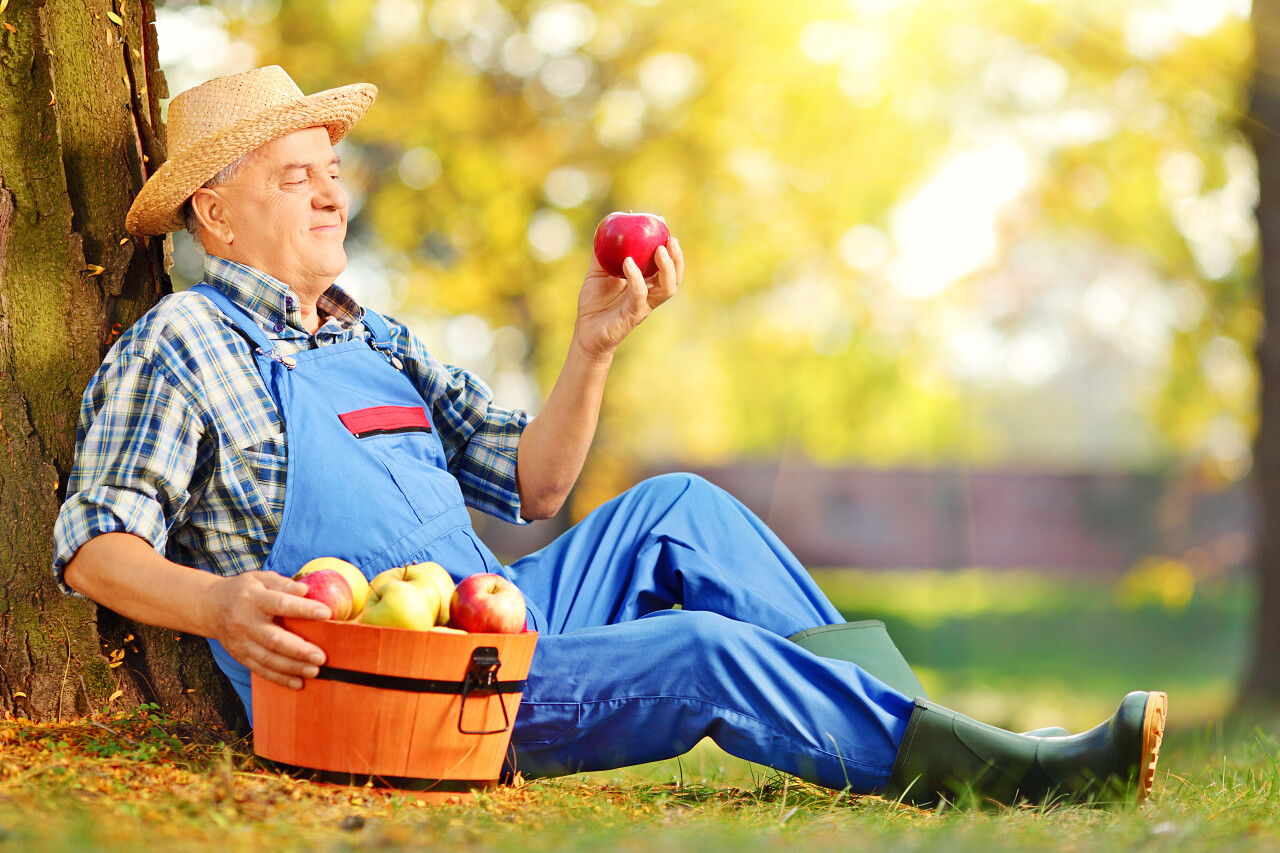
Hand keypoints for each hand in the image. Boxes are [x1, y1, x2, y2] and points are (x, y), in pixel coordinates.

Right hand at [201, 571, 331, 689]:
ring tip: (314, 671)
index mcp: (253, 599)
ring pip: (267, 659)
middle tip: (321, 656)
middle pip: (273, 639)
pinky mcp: (240, 656)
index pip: (280, 604)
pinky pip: (260, 670)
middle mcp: (245, 622)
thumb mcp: (259, 578)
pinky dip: (279, 679)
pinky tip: (297, 683)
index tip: (326, 613)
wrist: (210, 607)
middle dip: (299, 649)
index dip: (303, 609)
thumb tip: (305, 590)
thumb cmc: (243, 591)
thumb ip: (282, 583)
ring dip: (292, 667)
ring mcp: (241, 642)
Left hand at [574, 236, 683, 359]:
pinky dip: (636, 277)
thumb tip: (605, 228)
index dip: (667, 245)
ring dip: (667, 268)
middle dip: (677, 257)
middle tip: (670, 239)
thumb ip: (603, 253)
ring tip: (660, 250)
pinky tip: (628, 262)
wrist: (585, 331)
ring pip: (667, 288)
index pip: (664, 264)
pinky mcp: (633, 315)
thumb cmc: (594, 302)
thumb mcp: (597, 272)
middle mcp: (650, 295)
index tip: (661, 222)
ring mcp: (644, 305)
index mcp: (646, 284)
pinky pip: (639, 294)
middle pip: (674, 276)